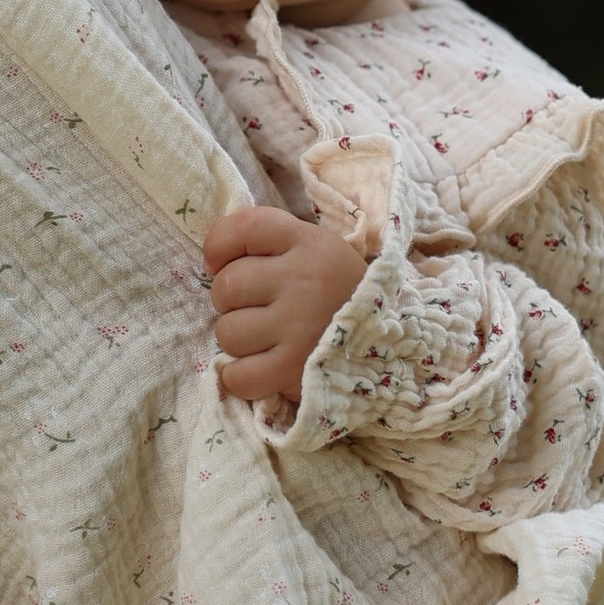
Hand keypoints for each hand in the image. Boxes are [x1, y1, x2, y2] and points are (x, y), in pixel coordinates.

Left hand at [200, 203, 366, 407]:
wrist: (392, 345)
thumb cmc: (337, 293)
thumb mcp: (316, 251)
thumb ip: (270, 244)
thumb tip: (211, 260)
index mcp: (309, 243)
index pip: (244, 227)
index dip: (218, 244)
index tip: (217, 262)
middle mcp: (304, 280)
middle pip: (226, 286)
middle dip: (230, 301)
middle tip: (255, 307)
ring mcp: (301, 326)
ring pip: (228, 333)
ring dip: (238, 341)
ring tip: (264, 338)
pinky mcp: (296, 369)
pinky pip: (239, 376)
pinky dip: (238, 377)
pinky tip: (256, 368)